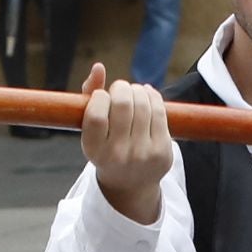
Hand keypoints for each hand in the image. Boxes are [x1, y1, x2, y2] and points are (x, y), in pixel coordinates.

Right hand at [81, 67, 174, 223]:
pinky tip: (147, 95)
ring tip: (134, 92)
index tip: (102, 96)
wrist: (131, 184)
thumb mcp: (92, 131)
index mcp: (94, 150)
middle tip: (120, 89)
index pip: (96, 115)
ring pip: (143, 104)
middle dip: (121, 87)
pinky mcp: (162, 150)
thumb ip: (89, 97)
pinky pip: (159, 111)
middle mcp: (118, 155)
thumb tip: (99, 67)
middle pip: (122, 105)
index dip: (100, 97)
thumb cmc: (107, 148)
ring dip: (138, 90)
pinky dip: (153, 96)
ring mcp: (142, 154)